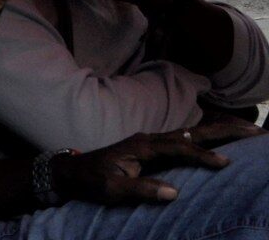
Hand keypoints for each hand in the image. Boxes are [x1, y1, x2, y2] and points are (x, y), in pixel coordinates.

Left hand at [54, 120, 264, 204]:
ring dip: (221, 131)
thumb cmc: (92, 181)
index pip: (179, 148)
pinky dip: (208, 137)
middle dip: (225, 131)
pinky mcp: (155, 147)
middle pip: (193, 132)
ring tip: (249, 130)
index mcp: (141, 146)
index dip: (202, 155)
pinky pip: (187, 140)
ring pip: (193, 132)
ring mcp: (153, 141)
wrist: (73, 171)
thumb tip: (174, 193)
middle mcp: (150, 138)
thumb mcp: (113, 189)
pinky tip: (223, 139)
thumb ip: (141, 190)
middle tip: (256, 130)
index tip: (226, 162)